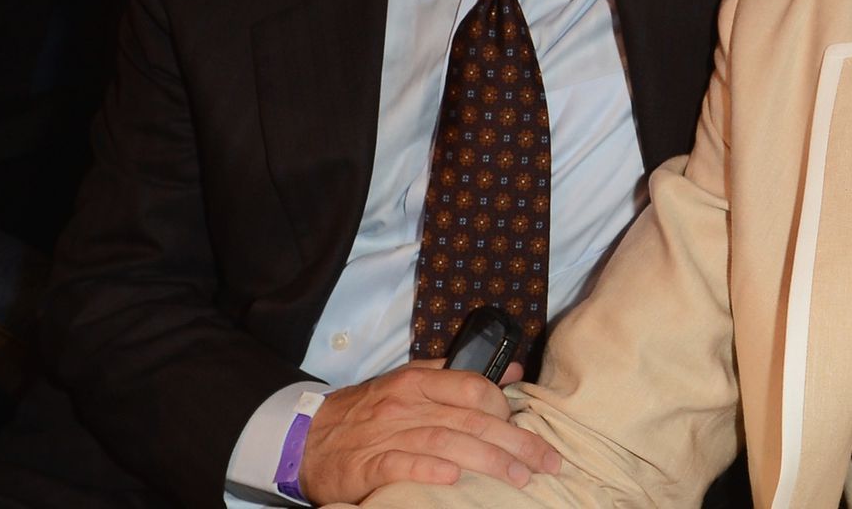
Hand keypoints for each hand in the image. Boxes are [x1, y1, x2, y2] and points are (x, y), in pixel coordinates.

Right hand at [298, 360, 559, 504]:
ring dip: (487, 461)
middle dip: (514, 441)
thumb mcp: (412, 382)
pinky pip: (401, 465)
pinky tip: (453, 480)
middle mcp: (404, 404)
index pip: (472, 386)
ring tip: (519, 477)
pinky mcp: (365, 465)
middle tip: (546, 461)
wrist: (305, 436)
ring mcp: (385, 434)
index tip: (528, 428)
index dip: (504, 408)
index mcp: (417, 380)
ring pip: (445, 441)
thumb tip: (512, 371)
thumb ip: (459, 376)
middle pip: (470, 419)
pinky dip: (428, 470)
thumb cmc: (368, 411)